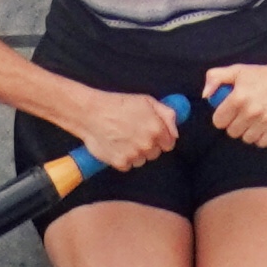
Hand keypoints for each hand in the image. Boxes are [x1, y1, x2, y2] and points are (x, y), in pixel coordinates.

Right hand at [67, 83, 187, 170]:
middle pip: (155, 153)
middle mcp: (147, 144)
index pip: (169, 143)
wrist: (90, 113)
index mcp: (156, 129)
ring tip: (123, 138)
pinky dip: (123, 158)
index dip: (161, 138)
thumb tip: (176, 131)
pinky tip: (116, 145)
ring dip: (136, 153)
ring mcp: (134, 155)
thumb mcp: (146, 101)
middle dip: (148, 145)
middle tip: (134, 133)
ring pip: (142, 160)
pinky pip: (128, 165)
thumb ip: (166, 114)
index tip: (151, 133)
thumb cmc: (117, 104)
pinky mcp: (121, 163)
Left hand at [204, 65, 266, 147]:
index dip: (223, 117)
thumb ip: (215, 78)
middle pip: (232, 132)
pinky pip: (262, 143)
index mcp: (238, 98)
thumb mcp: (237, 71)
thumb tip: (205, 95)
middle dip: (236, 124)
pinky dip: (263, 137)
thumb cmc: (264, 75)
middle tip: (245, 114)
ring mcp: (266, 121)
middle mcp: (251, 111)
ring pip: (247, 139)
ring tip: (257, 118)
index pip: (219, 121)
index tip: (230, 112)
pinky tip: (266, 125)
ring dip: (250, 131)